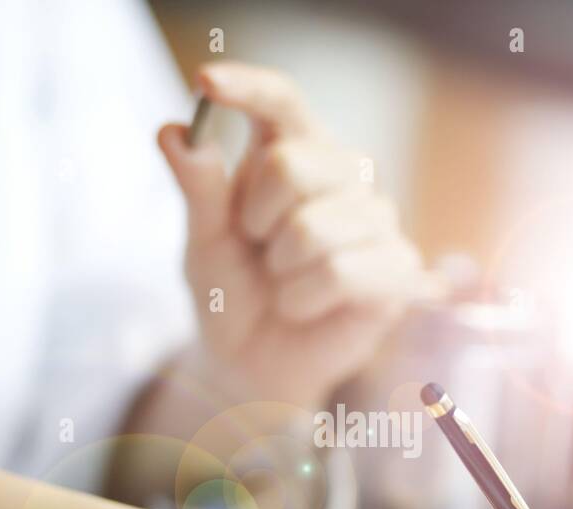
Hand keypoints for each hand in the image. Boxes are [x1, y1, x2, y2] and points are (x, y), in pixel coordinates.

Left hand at [158, 62, 423, 408]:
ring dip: (280, 271)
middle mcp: (345, 173)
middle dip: (255, 221)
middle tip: (259, 250)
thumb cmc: (234, 291)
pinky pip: (341, 272)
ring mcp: (378, 218)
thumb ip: (198, 187)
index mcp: (295, 149)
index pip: (281, 100)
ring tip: (284, 283)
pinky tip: (305, 305)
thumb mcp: (204, 240)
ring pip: (314, 228)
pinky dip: (304, 299)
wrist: (254, 362)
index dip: (248, 86)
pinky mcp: (399, 267)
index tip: (205, 82)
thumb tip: (172, 131)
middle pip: (292, 164)